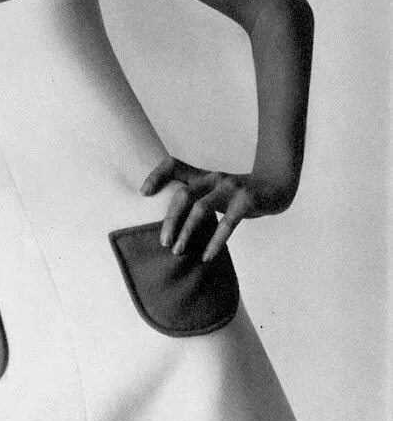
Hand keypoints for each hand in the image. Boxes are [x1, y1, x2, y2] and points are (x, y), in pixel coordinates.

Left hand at [141, 156, 293, 260]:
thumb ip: (196, 197)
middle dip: (170, 219)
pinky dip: (214, 242)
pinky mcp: (246, 201)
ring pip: (200, 208)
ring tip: (177, 251)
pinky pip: (227, 224)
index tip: (143, 193)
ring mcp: (230, 188)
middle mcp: (213, 178)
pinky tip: (206, 256)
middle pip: (183, 194)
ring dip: (186, 231)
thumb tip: (169, 223)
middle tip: (163, 242)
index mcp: (203, 175)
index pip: (173, 164)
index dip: (156, 175)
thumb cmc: (239, 194)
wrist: (277, 186)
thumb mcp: (216, 190)